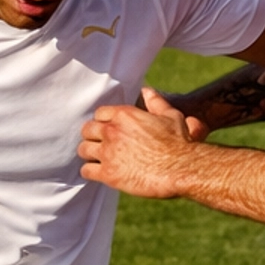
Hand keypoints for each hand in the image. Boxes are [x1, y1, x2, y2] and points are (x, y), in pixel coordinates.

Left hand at [79, 88, 202, 197]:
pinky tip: (99, 173)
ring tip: (97, 159)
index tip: (107, 130)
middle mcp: (112, 131)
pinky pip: (86, 171)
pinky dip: (90, 172)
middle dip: (92, 137)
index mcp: (124, 115)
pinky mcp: (108, 173)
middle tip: (100, 144)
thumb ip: (156, 102)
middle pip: (87, 130)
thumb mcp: (170, 115)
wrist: (181, 168)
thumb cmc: (178, 142)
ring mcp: (108, 152)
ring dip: (89, 154)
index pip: (99, 114)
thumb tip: (147, 90)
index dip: (103, 122)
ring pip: (83, 150)